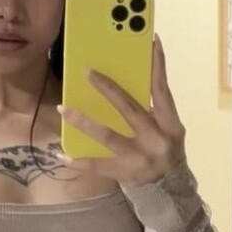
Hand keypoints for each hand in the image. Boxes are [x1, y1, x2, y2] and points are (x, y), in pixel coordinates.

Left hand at [56, 36, 186, 186]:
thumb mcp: (168, 129)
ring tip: (62, 108)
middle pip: (128, 109)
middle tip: (87, 72)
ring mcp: (139, 158)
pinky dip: (78, 161)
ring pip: (107, 135)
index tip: (151, 42)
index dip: (157, 67)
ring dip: (83, 121)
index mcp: (169, 123)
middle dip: (107, 89)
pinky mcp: (125, 173)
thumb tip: (127, 80)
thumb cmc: (166, 149)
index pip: (162, 91)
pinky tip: (60, 154)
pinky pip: (97, 166)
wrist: (170, 189)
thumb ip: (153, 109)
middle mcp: (155, 138)